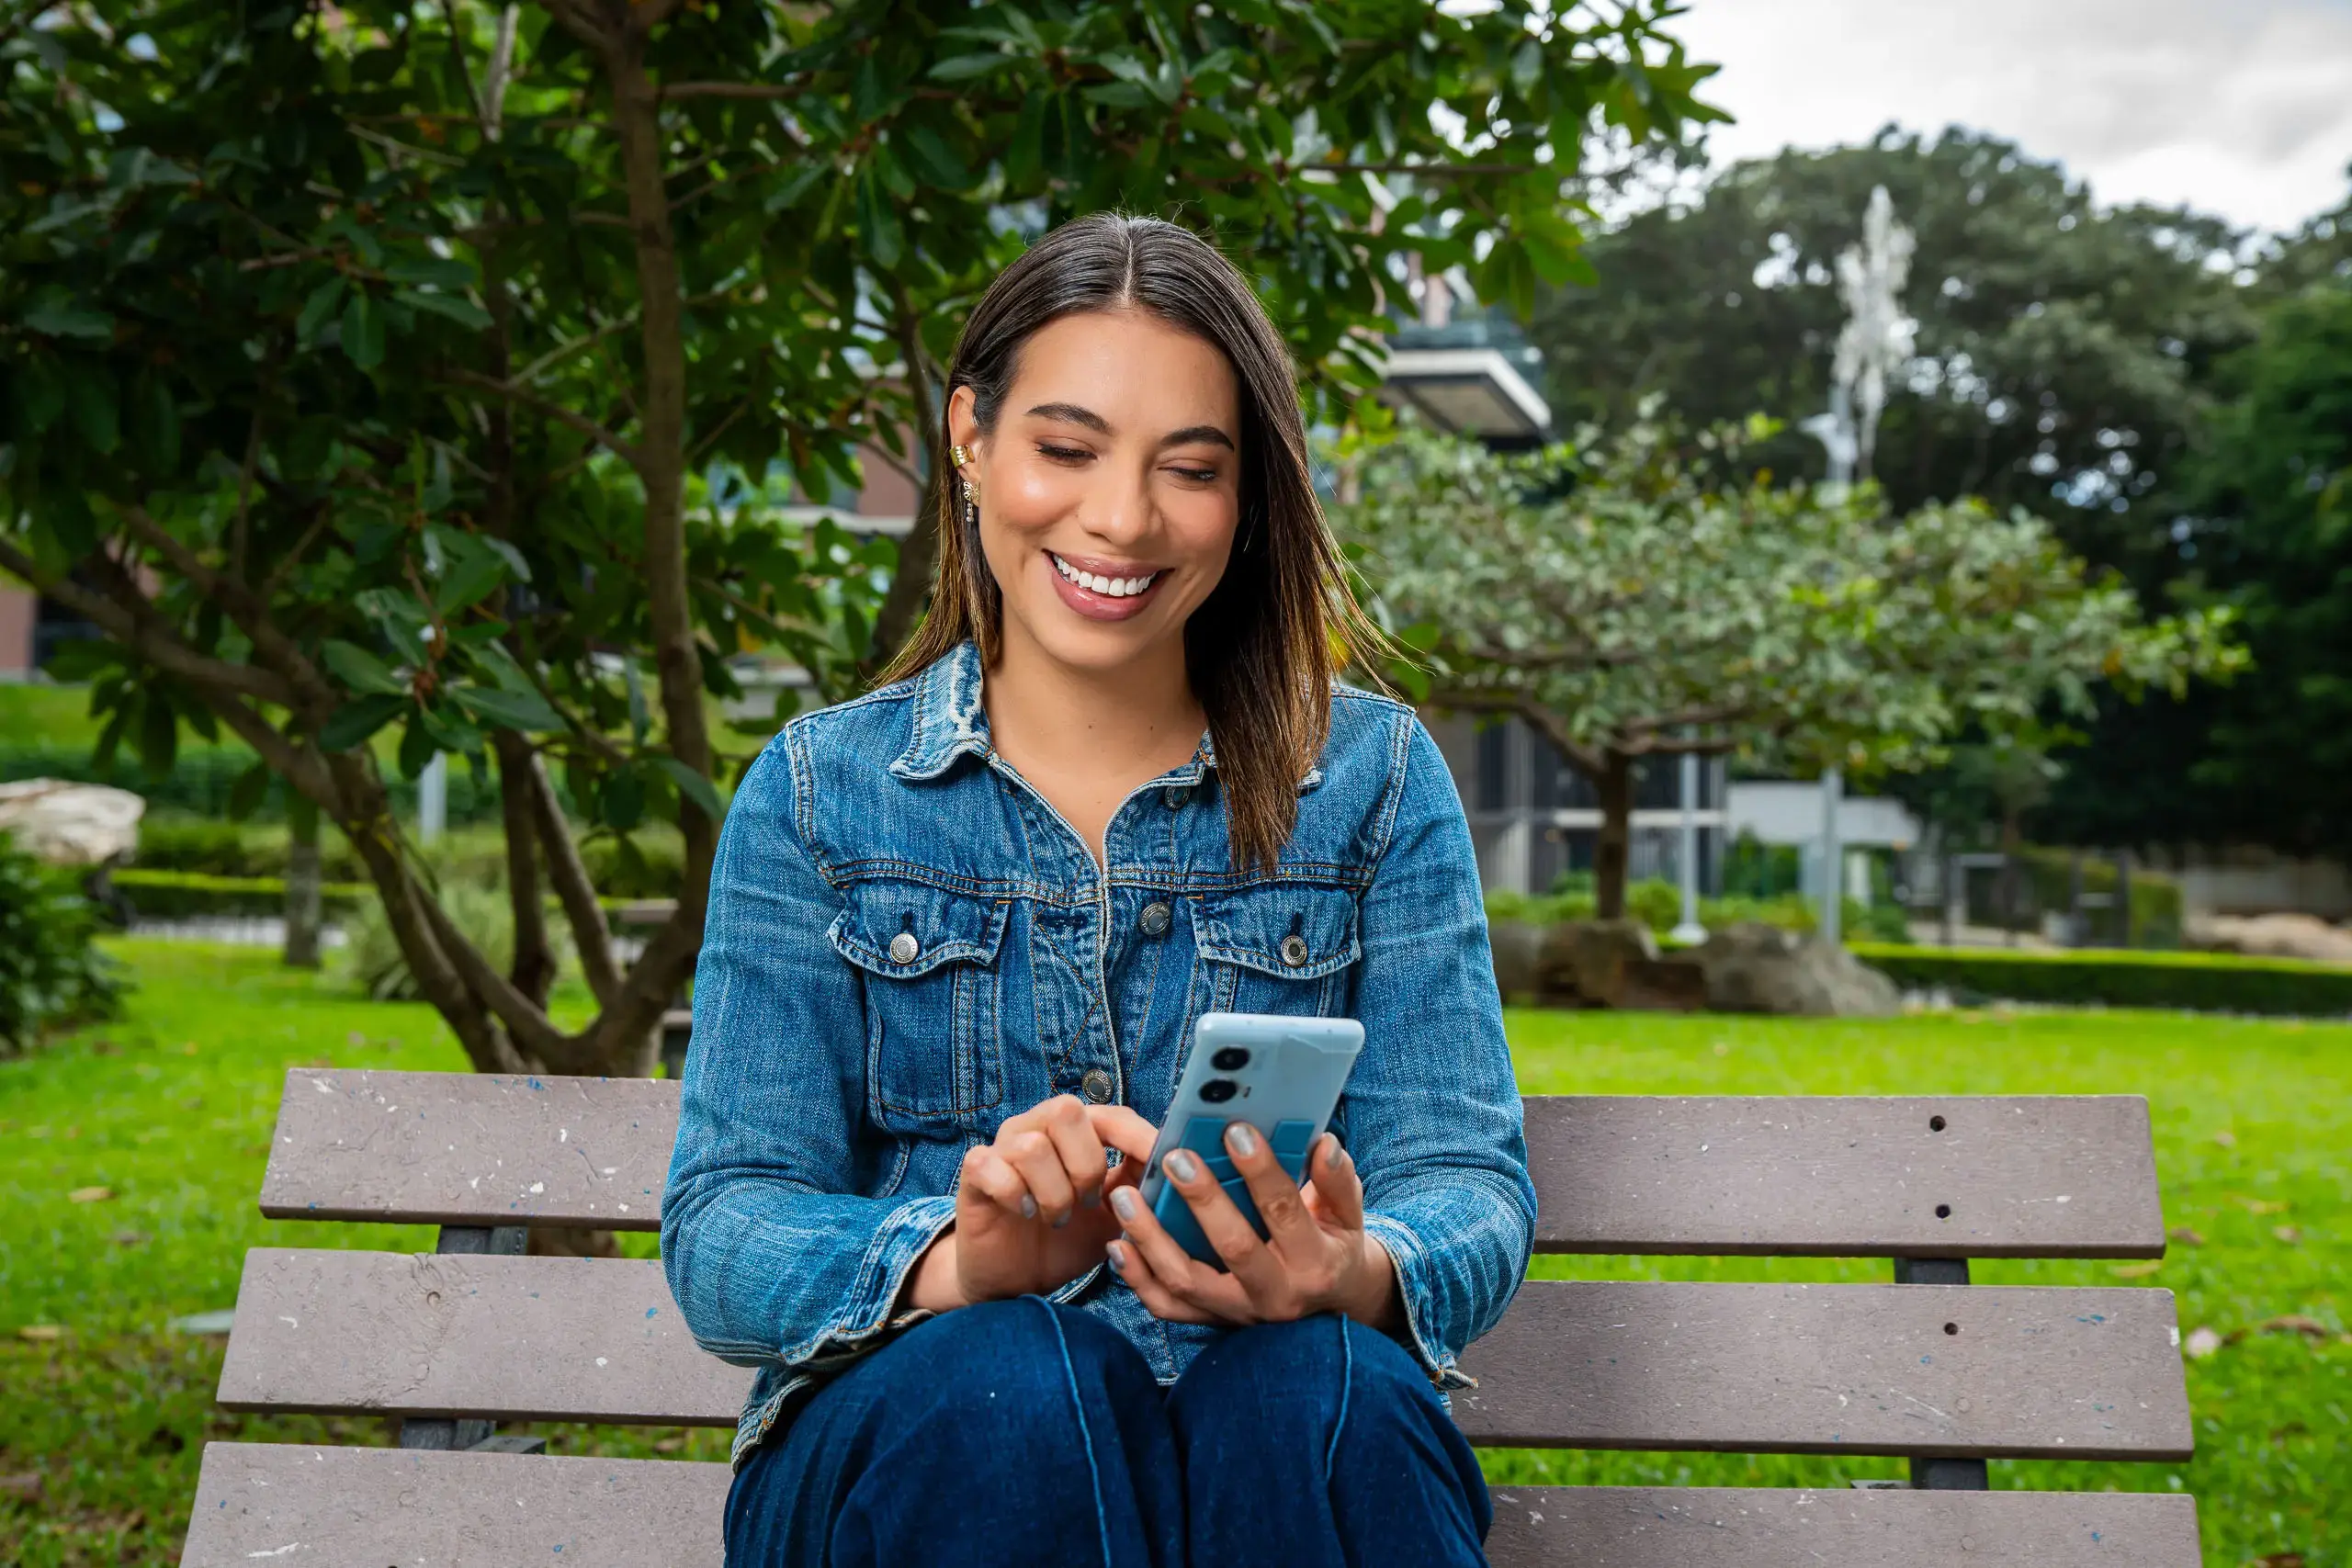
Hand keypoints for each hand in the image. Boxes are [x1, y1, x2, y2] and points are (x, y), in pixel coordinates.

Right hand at [906, 1095, 1159, 1311]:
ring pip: (1032, 1146)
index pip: (1110, 1114)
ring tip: (1057, 1218)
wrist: (1012, 1279)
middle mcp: (1036, 1127)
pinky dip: (1016, 1195)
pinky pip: (993, 1166)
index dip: (1138, 1135)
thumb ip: (1140, 1189)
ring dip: (1054, 1192)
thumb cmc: (1064, 1239)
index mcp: (1074, 1132)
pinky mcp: (974, 1173)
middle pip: (1067, 1111)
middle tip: (1087, 1202)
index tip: (1164, 1162)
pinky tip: (1025, 1214)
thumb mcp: (1113, 1216)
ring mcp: (1002, 1147)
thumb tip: (1180, 1170)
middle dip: (1086, 1164)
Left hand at [1103, 1124, 1400, 1331]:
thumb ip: (1337, 1180)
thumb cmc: (1333, 1246)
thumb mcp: (1347, 1215)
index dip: (1261, 1171)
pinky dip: (1137, 1278)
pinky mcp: (1211, 1322)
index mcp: (1314, 1262)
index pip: (1285, 1211)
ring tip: (1125, 1197)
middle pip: (1233, 1247)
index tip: (1236, 1131)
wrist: (1329, 1310)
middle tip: (1176, 1158)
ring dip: (1151, 1239)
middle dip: (1203, 1200)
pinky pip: (1167, 1307)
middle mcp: (1276, 1293)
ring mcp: (1238, 1313)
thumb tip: (1324, 1143)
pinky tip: (1118, 1244)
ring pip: (1187, 1282)